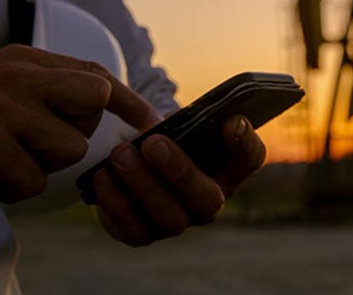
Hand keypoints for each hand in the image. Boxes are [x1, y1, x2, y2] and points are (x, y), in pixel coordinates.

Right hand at [0, 44, 157, 212]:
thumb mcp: (2, 96)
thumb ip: (48, 93)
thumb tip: (107, 101)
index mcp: (21, 59)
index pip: (95, 72)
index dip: (127, 99)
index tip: (150, 120)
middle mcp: (15, 74)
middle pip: (94, 102)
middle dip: (76, 132)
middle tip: (31, 141)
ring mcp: (2, 107)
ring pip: (70, 148)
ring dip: (40, 166)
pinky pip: (35, 180)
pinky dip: (13, 188)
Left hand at [92, 115, 265, 246]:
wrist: (132, 159)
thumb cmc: (164, 136)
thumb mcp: (181, 123)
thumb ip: (193, 119)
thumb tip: (187, 117)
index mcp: (228, 169)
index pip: (250, 159)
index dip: (245, 143)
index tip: (231, 120)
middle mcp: (209, 201)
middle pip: (207, 199)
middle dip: (179, 171)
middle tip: (153, 142)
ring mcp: (178, 222)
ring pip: (169, 216)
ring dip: (143, 184)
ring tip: (120, 154)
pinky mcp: (144, 234)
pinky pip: (132, 228)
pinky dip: (115, 202)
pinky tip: (102, 176)